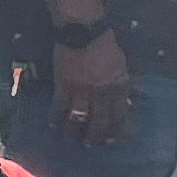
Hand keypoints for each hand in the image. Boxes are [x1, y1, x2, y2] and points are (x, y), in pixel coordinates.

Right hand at [52, 28, 135, 145]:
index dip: (118, 131)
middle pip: (100, 121)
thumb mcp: (121, 66)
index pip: (121, 115)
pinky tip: (53, 125)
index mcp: (119, 87)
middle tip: (91, 144)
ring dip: (75, 131)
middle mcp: (102, 93)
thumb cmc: (105, 46)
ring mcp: (82, 91)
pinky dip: (55, 118)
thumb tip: (123, 101)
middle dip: (96, 136)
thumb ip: (121, 84)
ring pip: (79, 118)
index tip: (115, 141)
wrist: (84, 32)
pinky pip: (59, 107)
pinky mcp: (63, 86)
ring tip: (72, 138)